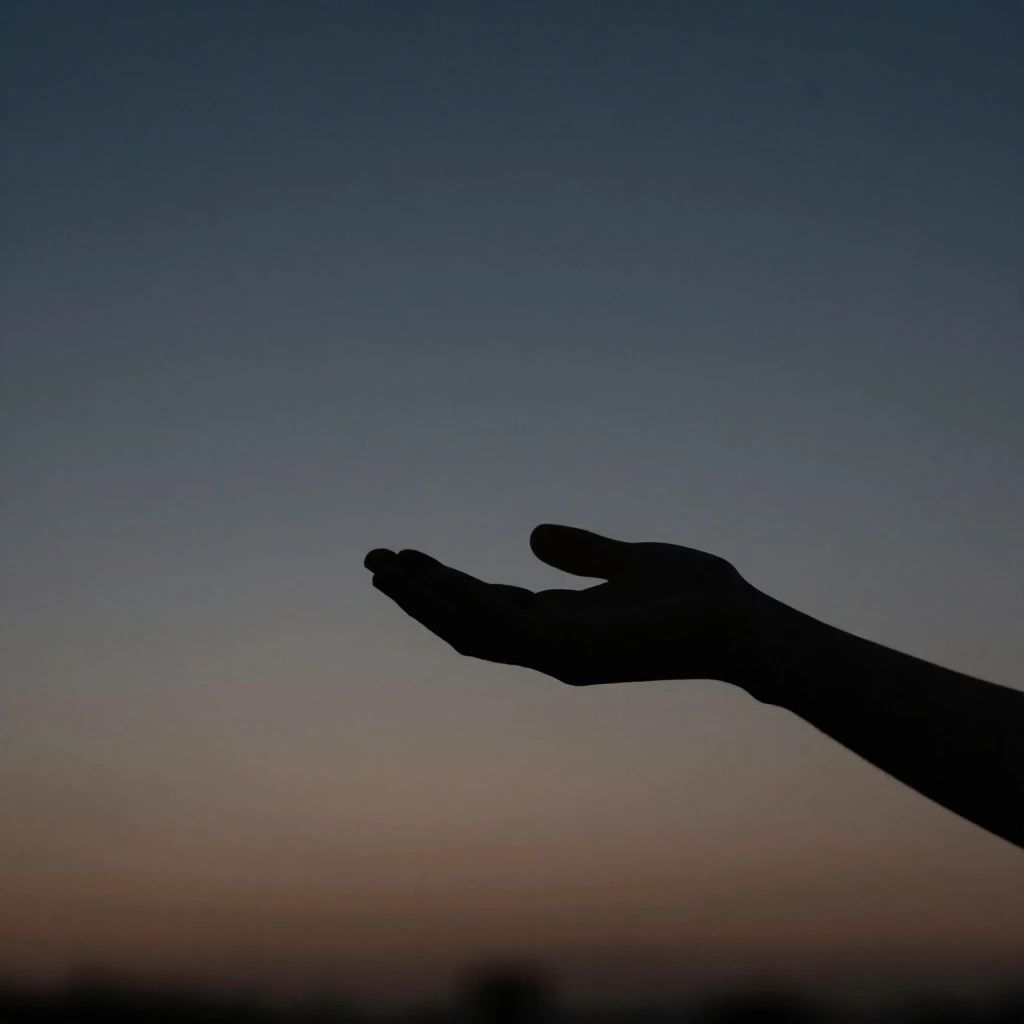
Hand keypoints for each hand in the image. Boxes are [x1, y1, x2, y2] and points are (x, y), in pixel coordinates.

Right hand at [363, 524, 757, 686]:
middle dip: (417, 595)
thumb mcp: (628, 561)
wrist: (743, 624)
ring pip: (470, 628)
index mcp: (562, 624)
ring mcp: (558, 653)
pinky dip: (461, 599)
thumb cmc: (697, 598)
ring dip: (424, 599)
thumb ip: (581, 553)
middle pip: (465, 623)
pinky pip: (501, 623)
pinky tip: (430, 574)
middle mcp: (551, 646)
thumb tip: (533, 535)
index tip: (408, 557)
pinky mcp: (571, 650)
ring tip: (383, 566)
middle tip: (373, 562)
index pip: (487, 607)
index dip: (443, 585)